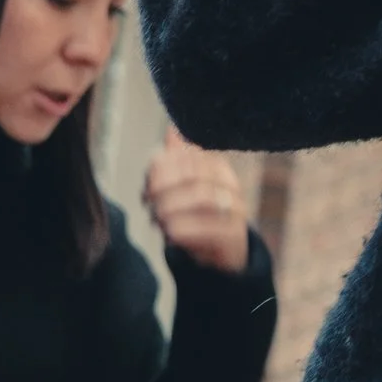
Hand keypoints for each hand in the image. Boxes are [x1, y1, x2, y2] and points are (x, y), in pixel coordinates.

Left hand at [143, 127, 250, 273]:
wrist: (226, 253)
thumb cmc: (200, 216)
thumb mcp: (188, 189)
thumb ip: (178, 162)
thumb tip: (171, 128)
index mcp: (218, 167)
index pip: (189, 158)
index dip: (163, 169)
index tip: (145, 186)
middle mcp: (230, 185)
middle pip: (194, 176)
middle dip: (164, 189)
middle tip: (147, 203)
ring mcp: (236, 210)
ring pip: (203, 199)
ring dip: (172, 208)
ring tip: (156, 219)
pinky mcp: (234, 236)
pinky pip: (209, 229)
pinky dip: (185, 230)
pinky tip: (168, 235)